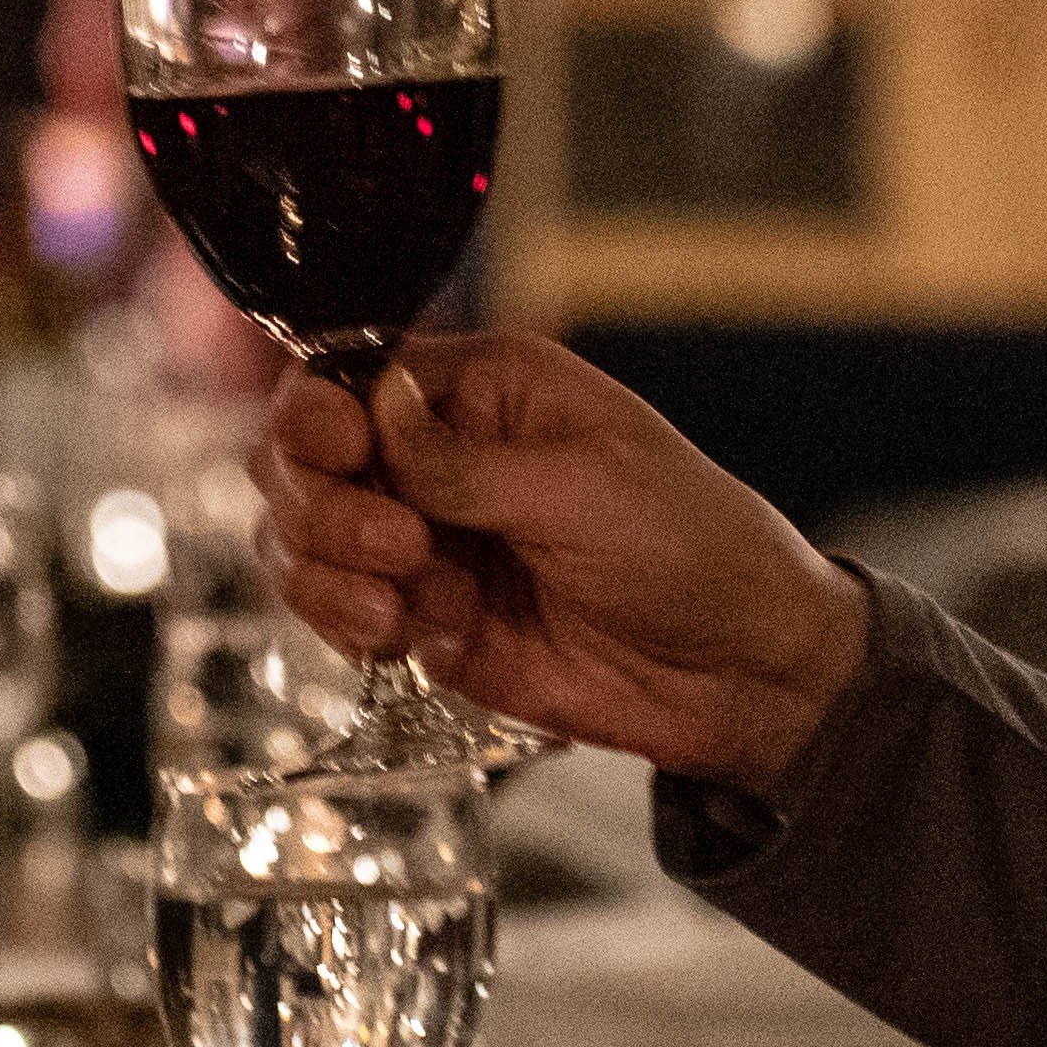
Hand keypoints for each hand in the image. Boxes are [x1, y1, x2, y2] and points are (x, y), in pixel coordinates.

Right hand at [256, 331, 872, 785]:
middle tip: (400, 545)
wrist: (741, 671)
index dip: (320, 413)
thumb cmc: (692, 546)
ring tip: (402, 611)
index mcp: (483, 392)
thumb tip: (369, 403)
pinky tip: (414, 639)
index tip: (342, 451)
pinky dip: (353, 630)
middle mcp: (440, 460)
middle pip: (305, 460)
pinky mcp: (428, 621)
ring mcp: (427, 544)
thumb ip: (457, 459)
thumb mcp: (578, 485)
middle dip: (325, 506)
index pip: (348, 375)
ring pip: (305, 543)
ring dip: (329, 576)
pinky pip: (339, 617)